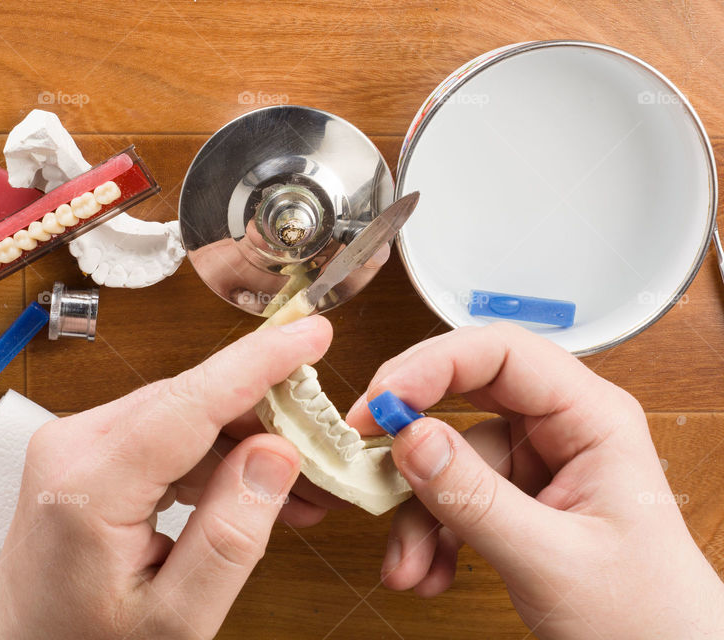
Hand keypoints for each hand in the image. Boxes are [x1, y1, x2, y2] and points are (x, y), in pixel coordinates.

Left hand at [0, 315, 332, 639]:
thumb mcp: (176, 618)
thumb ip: (230, 536)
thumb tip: (277, 452)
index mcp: (87, 487)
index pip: (189, 402)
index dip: (258, 362)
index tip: (311, 332)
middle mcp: (71, 446)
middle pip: (192, 402)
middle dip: (269, 419)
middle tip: (329, 456)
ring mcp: (74, 443)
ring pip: (185, 415)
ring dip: (246, 444)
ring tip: (302, 493)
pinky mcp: (86, 451)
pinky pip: (165, 434)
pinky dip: (213, 458)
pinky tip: (253, 492)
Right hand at [345, 322, 723, 638]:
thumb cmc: (645, 616)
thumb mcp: (551, 558)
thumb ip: (475, 497)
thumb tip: (409, 437)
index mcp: (592, 417)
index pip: (501, 354)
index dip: (432, 365)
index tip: (381, 403)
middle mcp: (561, 429)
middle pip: (464, 393)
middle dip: (411, 428)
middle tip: (363, 445)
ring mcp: (536, 464)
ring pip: (449, 456)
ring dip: (417, 510)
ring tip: (406, 562)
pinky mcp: (516, 497)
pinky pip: (453, 495)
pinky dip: (430, 533)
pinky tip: (428, 571)